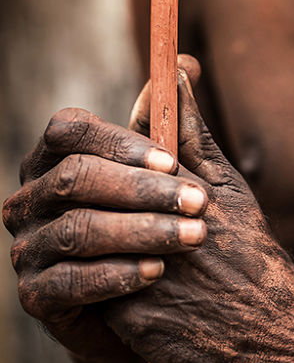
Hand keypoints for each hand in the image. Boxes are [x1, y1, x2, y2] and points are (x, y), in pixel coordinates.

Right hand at [3, 97, 207, 362]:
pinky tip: (156, 271)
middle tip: (197, 202)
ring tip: (190, 236)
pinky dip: (116, 274)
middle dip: (141, 189)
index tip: (170, 160)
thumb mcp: (174, 170)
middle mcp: (31, 197)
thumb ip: (175, 119)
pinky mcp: (35, 295)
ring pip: (77, 229)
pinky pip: (70, 282)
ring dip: (141, 231)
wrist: (150, 300)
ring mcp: (27, 246)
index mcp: (55, 156)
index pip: (67, 130)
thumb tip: (188, 63)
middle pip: (74, 177)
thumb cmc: (160, 219)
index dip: (118, 142)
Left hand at [105, 60, 293, 362]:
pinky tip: (116, 277)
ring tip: (111, 238)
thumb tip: (176, 70)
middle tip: (109, 202)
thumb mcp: (226, 184)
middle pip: (108, 197)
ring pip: (95, 243)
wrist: (269, 329)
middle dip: (104, 196)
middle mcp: (168, 231)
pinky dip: (103, 278)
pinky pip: (98, 288)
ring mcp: (150, 278)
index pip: (137, 153)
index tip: (122, 151)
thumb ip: (193, 131)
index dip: (122, 150)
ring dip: (99, 237)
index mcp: (190, 191)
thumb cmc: (247, 249)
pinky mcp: (135, 320)